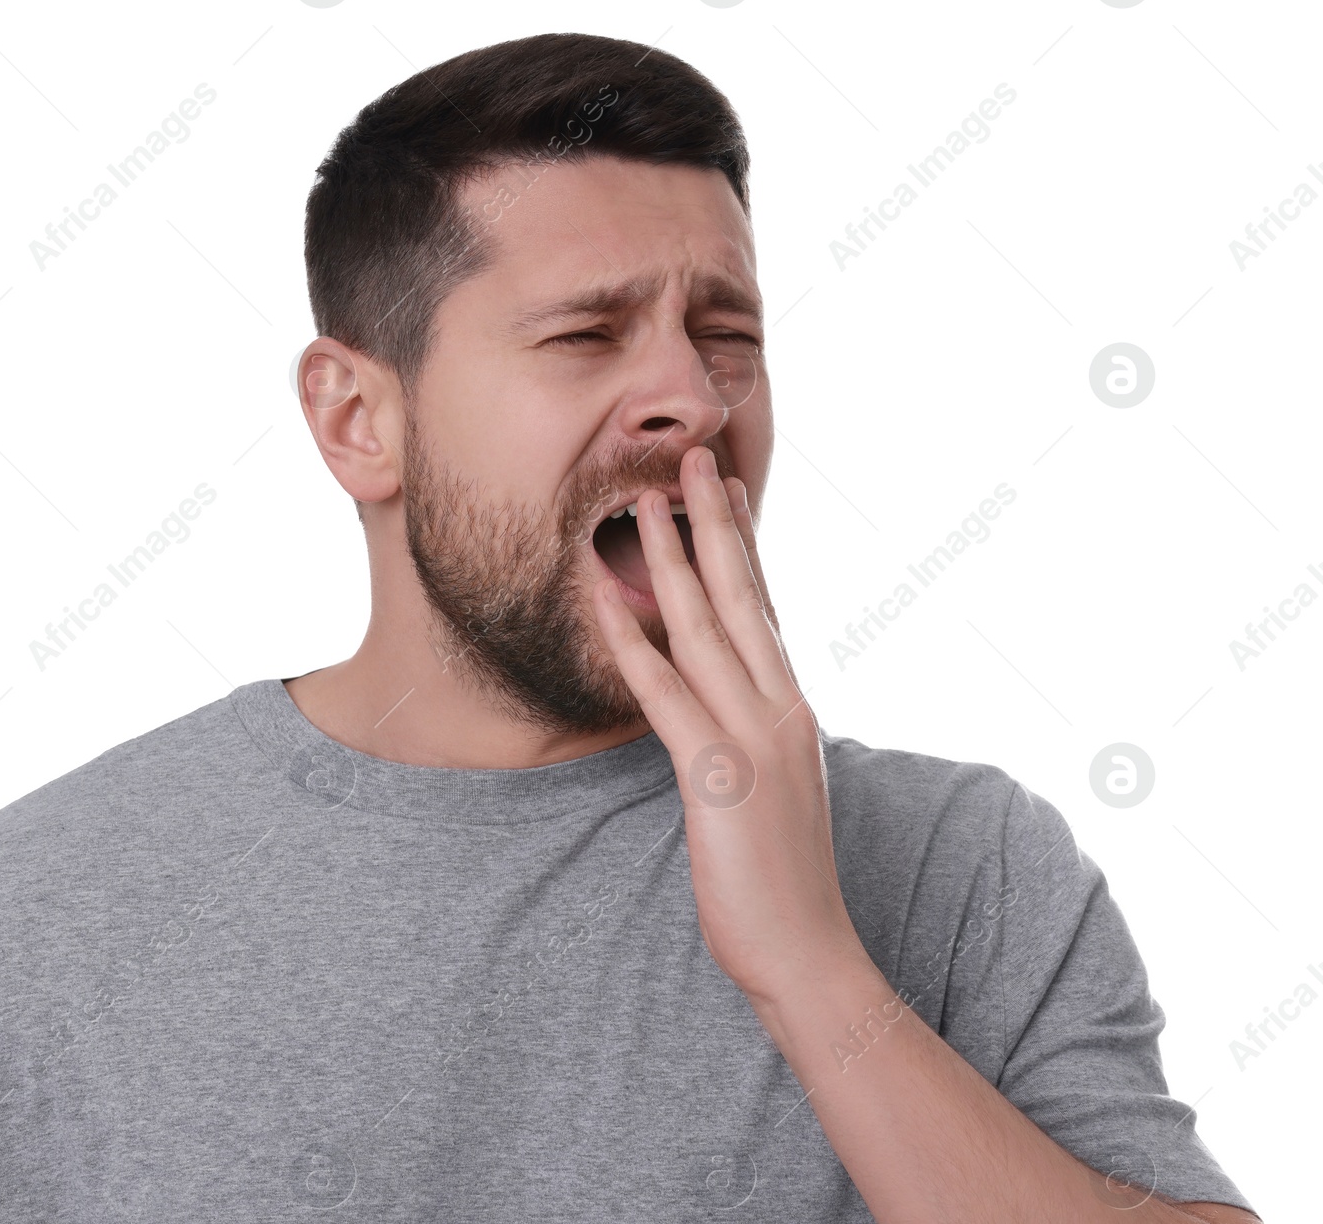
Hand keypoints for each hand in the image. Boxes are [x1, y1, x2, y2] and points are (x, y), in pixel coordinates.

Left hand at [592, 445, 868, 1009]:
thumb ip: (753, 738)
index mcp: (792, 709)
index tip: (730, 492)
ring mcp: (755, 735)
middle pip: (745, 594)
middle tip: (696, 457)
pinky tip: (601, 595)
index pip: (766, 609)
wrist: (807, 949)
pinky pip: (666, 690)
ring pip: (706, 626)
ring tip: (644, 498)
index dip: (745, 546)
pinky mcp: (720, 771)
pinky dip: (631, 637)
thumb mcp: (772, 789)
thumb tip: (725, 706)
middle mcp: (781, 707)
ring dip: (672, 556)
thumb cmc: (780, 878)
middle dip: (717, 522)